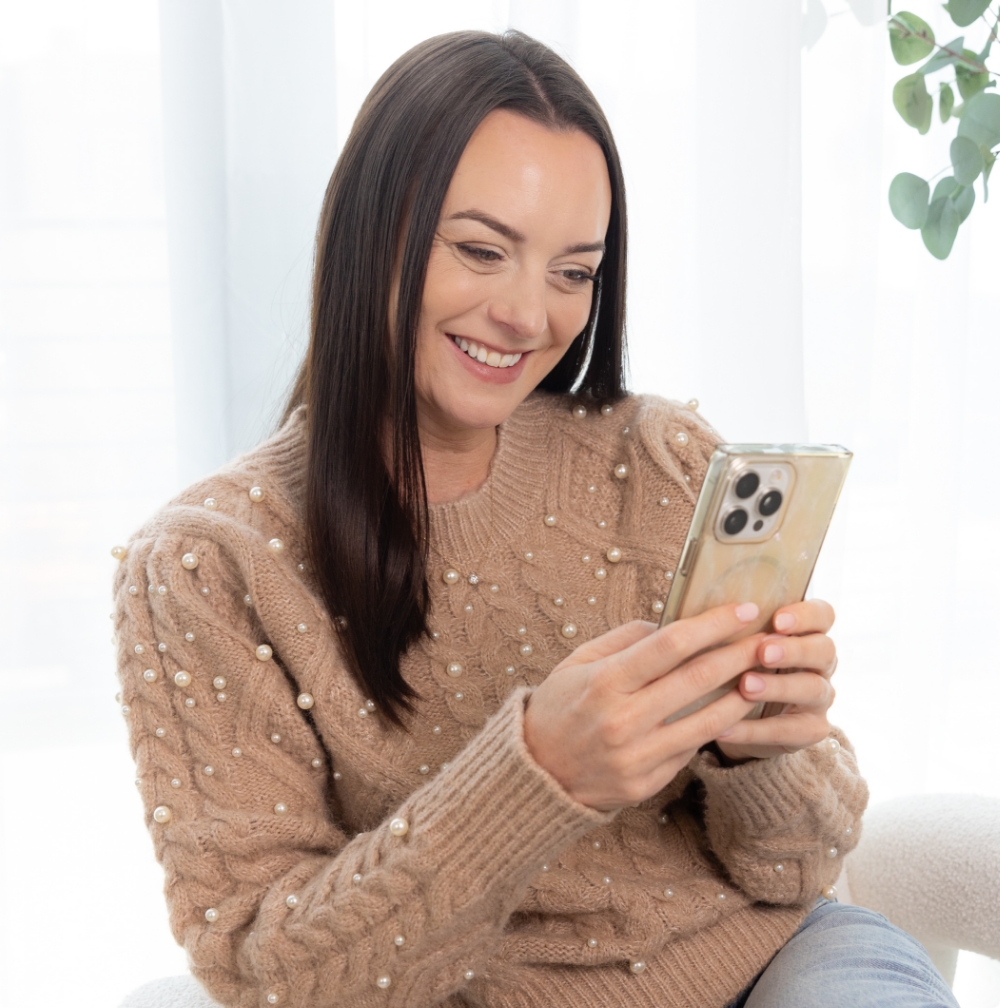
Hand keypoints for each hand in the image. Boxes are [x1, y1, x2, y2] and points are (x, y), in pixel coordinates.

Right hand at [524, 603, 765, 811]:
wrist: (535, 774)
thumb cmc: (558, 708)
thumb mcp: (578, 662)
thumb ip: (625, 640)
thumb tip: (671, 623)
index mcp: (605, 681)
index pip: (672, 644)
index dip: (713, 624)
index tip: (744, 610)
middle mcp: (623, 719)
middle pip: (698, 679)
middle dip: (740, 654)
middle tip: (769, 638)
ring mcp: (637, 756)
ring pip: (708, 721)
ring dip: (743, 694)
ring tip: (764, 675)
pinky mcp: (647, 784)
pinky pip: (691, 750)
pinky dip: (715, 727)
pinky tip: (733, 709)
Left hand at [715, 599, 837, 761]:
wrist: (741, 718)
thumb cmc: (739, 666)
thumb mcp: (740, 644)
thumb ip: (737, 630)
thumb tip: (709, 614)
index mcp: (807, 633)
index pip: (822, 615)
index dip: (805, 615)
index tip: (777, 620)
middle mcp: (820, 664)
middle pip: (824, 650)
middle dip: (794, 650)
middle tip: (763, 653)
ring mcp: (819, 698)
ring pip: (812, 688)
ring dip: (778, 687)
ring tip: (745, 686)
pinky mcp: (811, 730)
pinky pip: (789, 730)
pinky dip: (755, 729)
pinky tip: (726, 728)